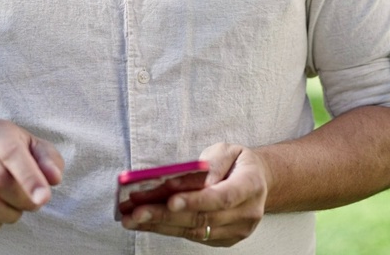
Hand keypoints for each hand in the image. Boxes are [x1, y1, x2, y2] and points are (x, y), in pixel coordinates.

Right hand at [0, 119, 64, 229]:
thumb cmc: (13, 153)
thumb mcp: (35, 148)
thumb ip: (48, 160)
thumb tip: (53, 177)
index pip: (11, 153)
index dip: (29, 178)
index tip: (44, 198)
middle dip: (22, 199)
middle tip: (34, 204)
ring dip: (9, 214)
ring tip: (17, 208)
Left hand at [120, 143, 269, 246]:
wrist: (257, 182)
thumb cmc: (238, 163)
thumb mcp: (228, 150)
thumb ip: (211, 163)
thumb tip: (188, 180)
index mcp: (251, 186)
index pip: (222, 197)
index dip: (196, 200)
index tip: (170, 200)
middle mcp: (247, 213)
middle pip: (203, 218)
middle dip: (166, 215)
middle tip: (137, 211)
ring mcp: (236, 230)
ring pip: (194, 231)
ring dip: (160, 225)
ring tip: (132, 218)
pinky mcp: (223, 240)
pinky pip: (193, 236)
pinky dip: (167, 229)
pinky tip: (146, 223)